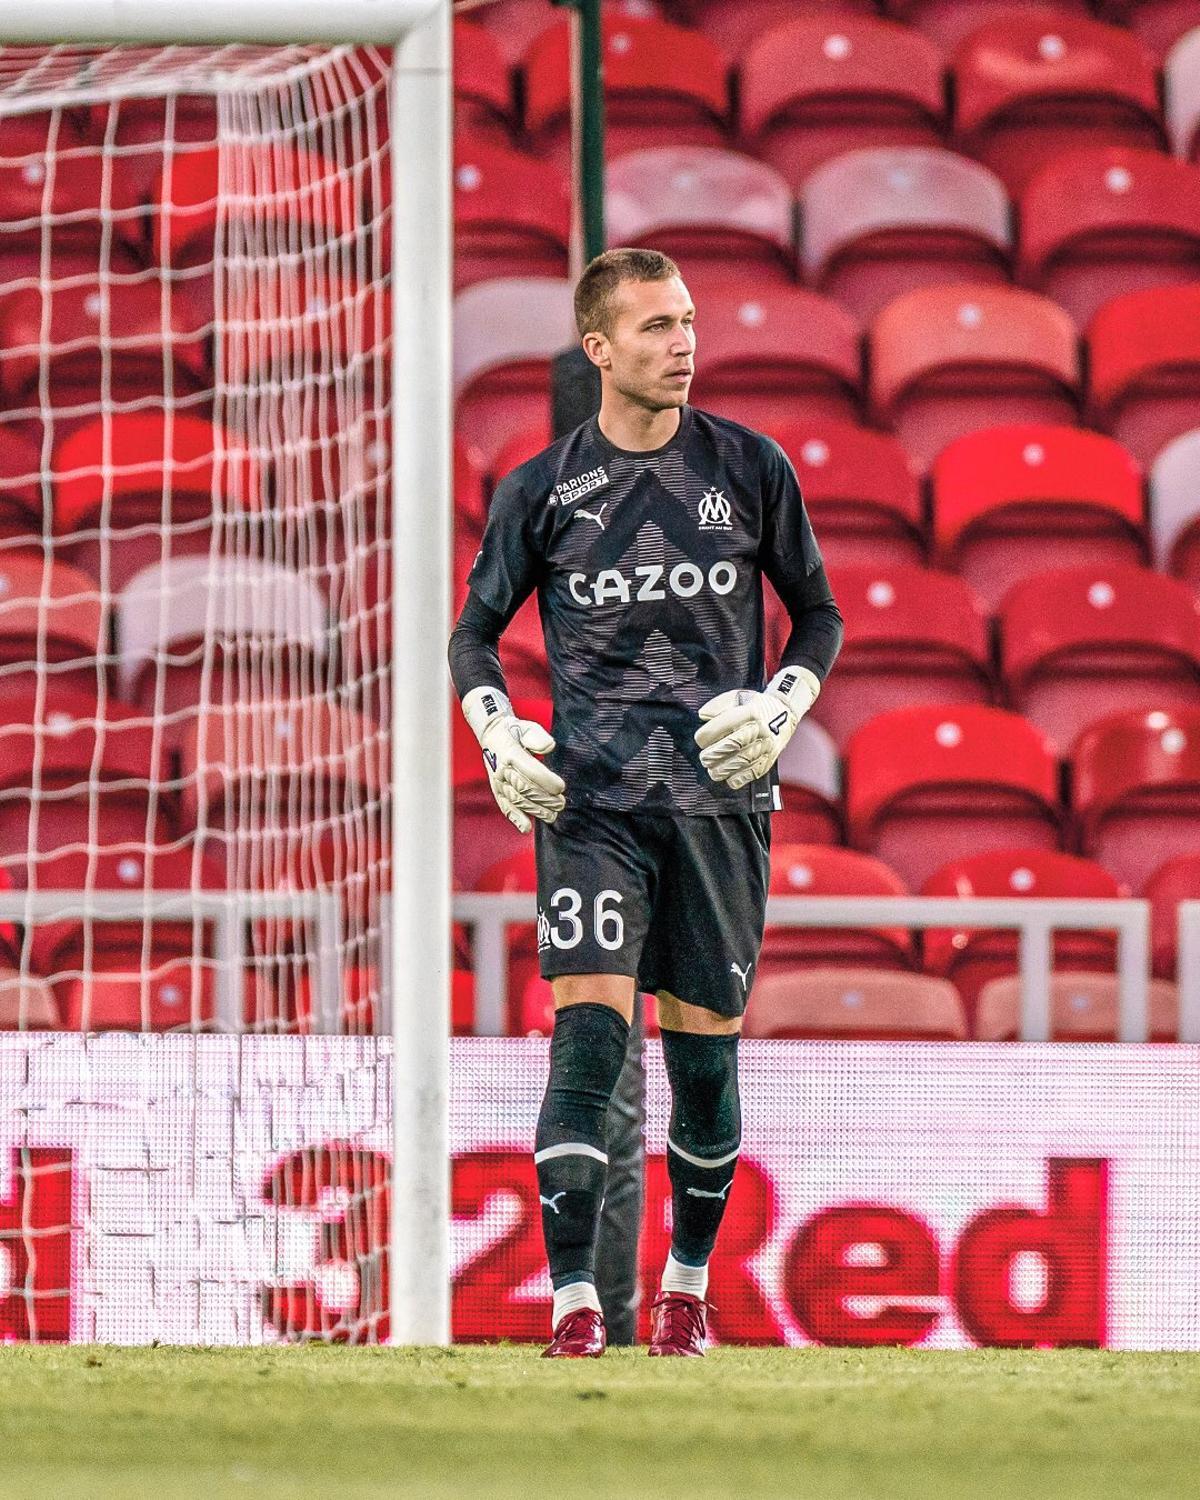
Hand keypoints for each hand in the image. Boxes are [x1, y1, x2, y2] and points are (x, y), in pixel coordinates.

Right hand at [461, 686, 565, 832]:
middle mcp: (502, 770)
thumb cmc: (514, 731)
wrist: (492, 735)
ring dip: (535, 810)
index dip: (546, 781)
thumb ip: (537, 736)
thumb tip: (549, 747)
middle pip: (525, 788)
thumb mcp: (527, 727)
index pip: (530, 770)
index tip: (561, 787)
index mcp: (511, 753)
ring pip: (517, 800)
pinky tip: (525, 828)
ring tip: (551, 816)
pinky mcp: (497, 790)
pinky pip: (504, 806)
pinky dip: (515, 818)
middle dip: (545, 799)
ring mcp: (499, 782)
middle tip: (561, 804)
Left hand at [694, 667, 820, 790]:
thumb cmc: (755, 706)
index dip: (708, 735)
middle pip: (733, 744)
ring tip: (713, 771)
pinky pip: (754, 772)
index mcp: (749, 711)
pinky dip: (740, 778)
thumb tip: (703, 715)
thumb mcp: (737, 697)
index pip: (724, 724)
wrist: (785, 712)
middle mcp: (760, 728)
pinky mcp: (770, 758)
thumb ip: (718, 705)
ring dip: (724, 769)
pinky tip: (729, 778)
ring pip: (742, 761)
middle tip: (704, 759)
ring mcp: (766, 744)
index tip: (700, 740)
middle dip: (714, 754)